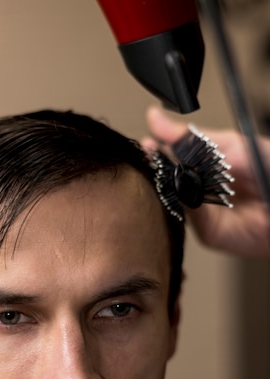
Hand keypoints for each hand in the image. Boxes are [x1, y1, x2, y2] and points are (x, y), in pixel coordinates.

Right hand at [143, 106, 269, 258]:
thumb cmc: (268, 170)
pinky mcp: (207, 232)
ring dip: (165, 184)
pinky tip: (177, 188)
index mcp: (206, 165)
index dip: (159, 145)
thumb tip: (159, 120)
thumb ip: (195, 138)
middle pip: (168, 178)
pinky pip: (188, 216)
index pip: (174, 154)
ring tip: (157, 168)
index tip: (148, 136)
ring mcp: (202, 213)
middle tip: (147, 154)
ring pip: (173, 199)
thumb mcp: (233, 145)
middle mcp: (201, 189)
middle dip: (156, 165)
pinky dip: (182, 202)